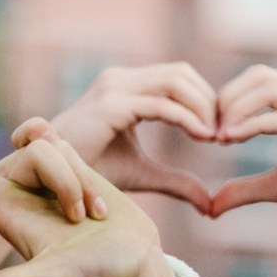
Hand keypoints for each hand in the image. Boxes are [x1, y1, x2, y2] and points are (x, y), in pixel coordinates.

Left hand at [0, 124, 180, 276]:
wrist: (130, 262)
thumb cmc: (90, 274)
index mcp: (3, 210)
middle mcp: (17, 189)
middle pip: (26, 152)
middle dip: (60, 176)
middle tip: (78, 218)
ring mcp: (41, 174)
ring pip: (51, 145)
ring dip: (79, 182)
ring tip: (90, 218)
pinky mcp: (63, 163)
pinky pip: (63, 141)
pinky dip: (86, 174)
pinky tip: (98, 207)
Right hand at [42, 63, 219, 211]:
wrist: (50, 182)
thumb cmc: (89, 176)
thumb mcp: (142, 175)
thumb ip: (176, 181)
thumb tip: (209, 203)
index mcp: (125, 87)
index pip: (177, 77)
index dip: (204, 100)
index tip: (221, 132)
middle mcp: (119, 80)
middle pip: (180, 73)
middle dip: (209, 100)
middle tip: (226, 132)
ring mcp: (114, 88)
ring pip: (175, 82)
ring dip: (203, 107)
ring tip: (217, 136)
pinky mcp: (111, 106)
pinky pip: (161, 105)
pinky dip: (187, 118)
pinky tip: (204, 137)